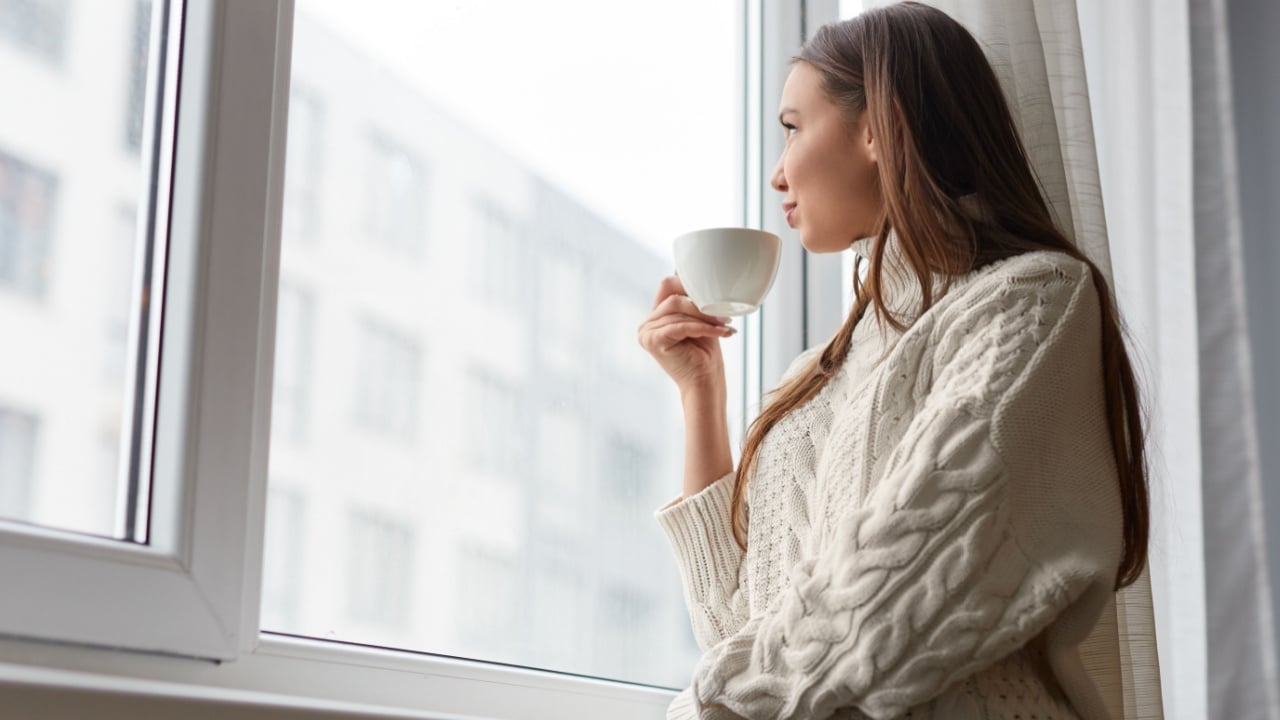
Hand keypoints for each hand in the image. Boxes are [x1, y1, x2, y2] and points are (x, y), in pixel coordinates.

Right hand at [637, 275, 735, 396]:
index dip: (688, 284)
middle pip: (673, 298)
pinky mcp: (653, 341)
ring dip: (705, 317)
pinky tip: (721, 332)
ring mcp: (647, 333)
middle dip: (701, 305)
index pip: (667, 286)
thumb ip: (694, 303)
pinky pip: (681, 325)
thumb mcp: (699, 321)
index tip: (711, 294)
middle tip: (724, 316)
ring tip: (725, 325)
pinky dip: (703, 327)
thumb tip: (702, 282)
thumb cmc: (704, 355)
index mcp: (656, 318)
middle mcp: (647, 325)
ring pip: (678, 310)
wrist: (704, 384)